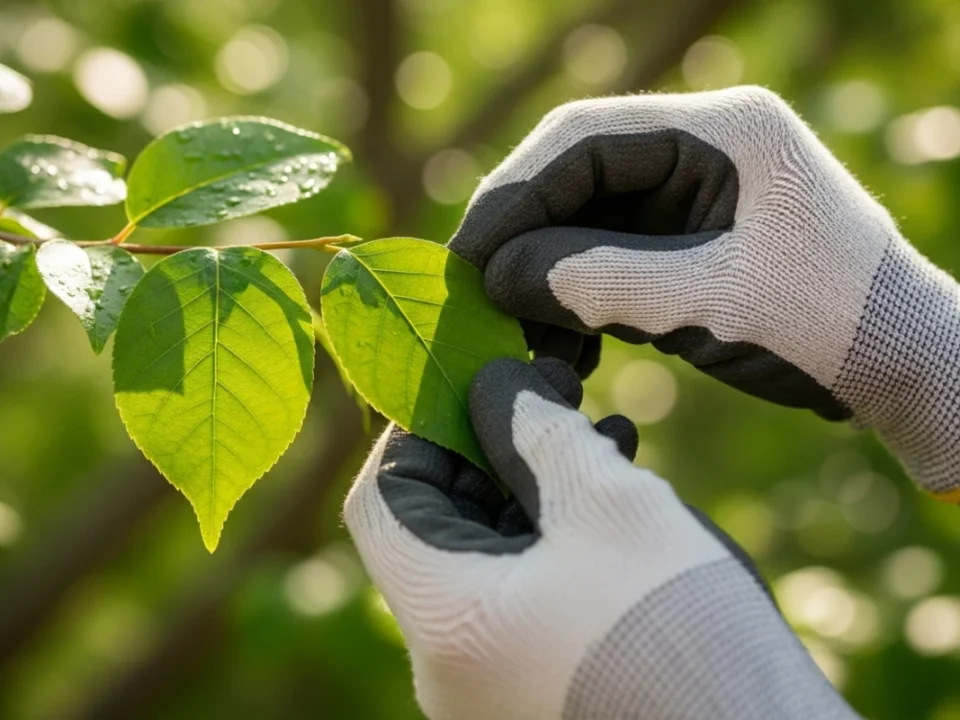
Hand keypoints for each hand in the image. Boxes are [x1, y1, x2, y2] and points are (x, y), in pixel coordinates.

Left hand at [345, 358, 856, 719]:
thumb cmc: (681, 630)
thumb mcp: (608, 507)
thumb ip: (536, 432)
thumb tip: (494, 382)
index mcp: (444, 620)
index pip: (383, 500)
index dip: (421, 429)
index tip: (478, 383)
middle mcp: (449, 664)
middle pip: (437, 527)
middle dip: (492, 450)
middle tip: (549, 396)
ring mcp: (493, 683)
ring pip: (489, 557)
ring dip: (535, 487)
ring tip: (602, 433)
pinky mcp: (539, 687)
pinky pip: (523, 595)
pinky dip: (557, 537)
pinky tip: (617, 492)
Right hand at [449, 86, 959, 498]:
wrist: (899, 367)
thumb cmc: (823, 325)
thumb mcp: (704, 299)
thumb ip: (594, 279)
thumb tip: (495, 275)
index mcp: (720, 131)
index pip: (583, 140)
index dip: (514, 195)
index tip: (466, 258)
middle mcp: (700, 150)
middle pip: (577, 179)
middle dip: (523, 241)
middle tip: (476, 300)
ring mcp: (693, 199)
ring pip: (586, 225)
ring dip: (546, 282)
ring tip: (518, 341)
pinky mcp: (688, 247)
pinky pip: (610, 263)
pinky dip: (579, 304)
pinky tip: (563, 352)